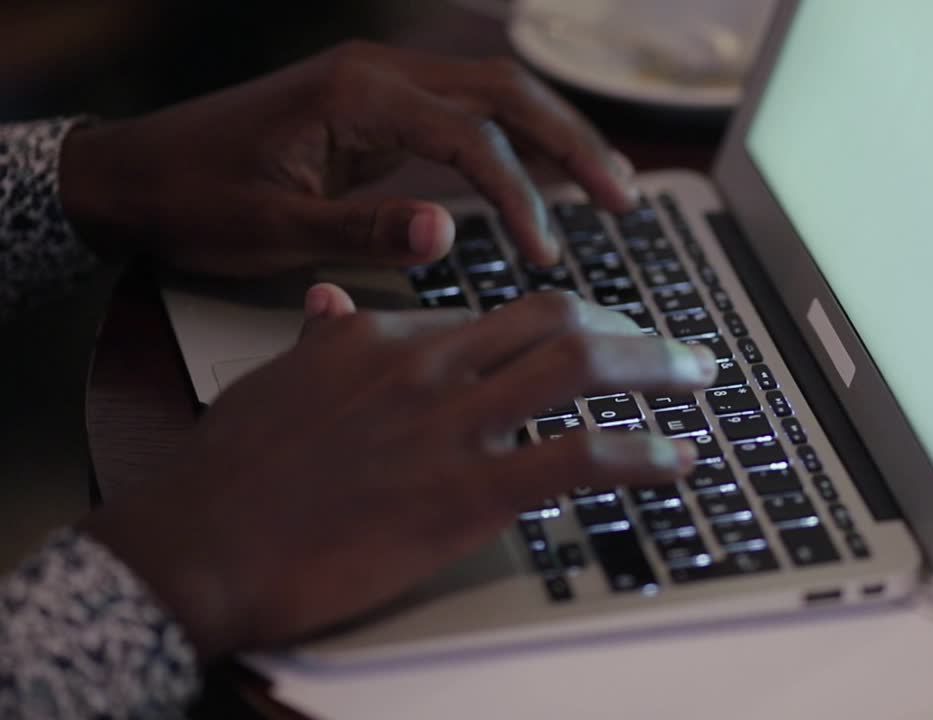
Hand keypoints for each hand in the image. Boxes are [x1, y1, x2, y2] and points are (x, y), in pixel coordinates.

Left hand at [58, 41, 636, 273]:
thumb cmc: (194, 199)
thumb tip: (447, 236)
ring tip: (611, 183)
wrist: (133, 174)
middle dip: (572, 143)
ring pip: (494, 94)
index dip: (520, 194)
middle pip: (505, 91)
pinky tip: (547, 174)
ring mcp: (380, 86)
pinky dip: (516, 143)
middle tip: (623, 197)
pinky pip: (466, 114)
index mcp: (355, 96)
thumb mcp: (272, 229)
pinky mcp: (378, 110)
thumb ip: (362, 230)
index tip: (546, 251)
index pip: (471, 135)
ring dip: (557, 135)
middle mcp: (377, 75)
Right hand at [79, 290, 715, 659]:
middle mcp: (431, 368)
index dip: (569, 322)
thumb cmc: (233, 469)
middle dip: (632, 327)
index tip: (600, 338)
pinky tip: (675, 461)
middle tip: (672, 350)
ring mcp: (451, 428)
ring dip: (654, 370)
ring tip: (697, 381)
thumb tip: (332, 302)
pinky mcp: (464, 495)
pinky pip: (576, 460)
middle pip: (559, 319)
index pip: (504, 312)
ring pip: (579, 368)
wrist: (199, 541)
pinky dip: (640, 455)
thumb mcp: (277, 379)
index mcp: (391, 340)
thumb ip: (322, 338)